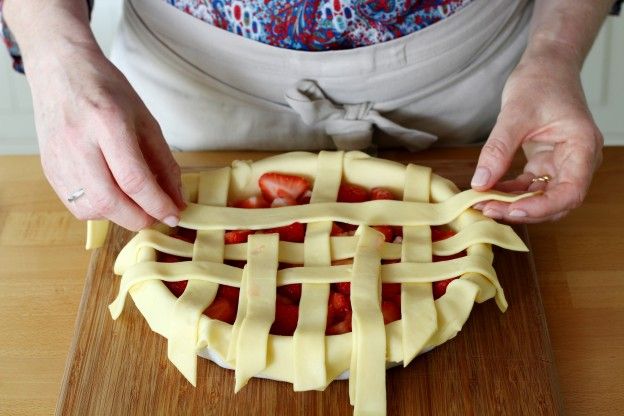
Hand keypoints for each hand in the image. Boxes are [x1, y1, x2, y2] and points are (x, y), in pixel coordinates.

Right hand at [28, 47, 184, 229]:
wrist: (61, 69)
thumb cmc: (106, 90)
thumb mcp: (145, 120)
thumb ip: (164, 162)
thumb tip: (177, 200)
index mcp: (108, 123)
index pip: (134, 180)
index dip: (158, 204)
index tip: (174, 215)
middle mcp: (78, 143)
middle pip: (110, 201)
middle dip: (139, 219)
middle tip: (157, 216)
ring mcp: (58, 157)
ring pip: (91, 208)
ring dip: (119, 216)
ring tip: (135, 204)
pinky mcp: (48, 168)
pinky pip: (75, 204)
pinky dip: (99, 210)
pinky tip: (112, 196)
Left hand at [470, 48, 602, 222]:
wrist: (546, 66)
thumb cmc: (541, 81)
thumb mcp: (514, 113)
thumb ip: (498, 149)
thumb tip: (480, 183)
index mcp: (582, 147)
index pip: (571, 192)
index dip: (542, 207)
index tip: (511, 210)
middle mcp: (577, 160)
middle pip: (556, 201)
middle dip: (523, 210)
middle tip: (488, 209)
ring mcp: (562, 163)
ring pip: (541, 198)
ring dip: (513, 204)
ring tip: (483, 203)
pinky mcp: (546, 163)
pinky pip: (529, 186)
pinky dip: (510, 192)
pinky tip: (488, 191)